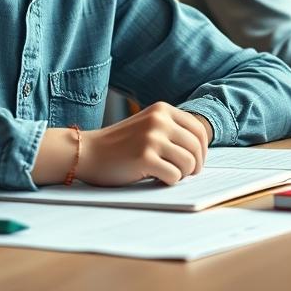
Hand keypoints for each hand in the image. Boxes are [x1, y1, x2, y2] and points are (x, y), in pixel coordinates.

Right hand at [34, 102, 210, 186]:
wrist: (87, 152)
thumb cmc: (119, 144)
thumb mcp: (147, 125)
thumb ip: (171, 130)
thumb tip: (201, 151)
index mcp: (162, 110)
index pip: (198, 130)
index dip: (202, 150)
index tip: (196, 161)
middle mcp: (159, 121)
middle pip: (196, 148)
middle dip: (195, 165)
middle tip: (186, 174)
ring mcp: (152, 139)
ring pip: (188, 163)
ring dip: (181, 174)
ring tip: (167, 174)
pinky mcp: (145, 158)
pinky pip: (174, 176)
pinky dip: (169, 182)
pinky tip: (156, 179)